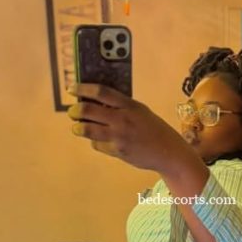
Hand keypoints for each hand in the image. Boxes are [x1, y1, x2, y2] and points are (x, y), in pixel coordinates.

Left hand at [67, 83, 192, 172]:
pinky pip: (98, 145)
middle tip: (72, 111)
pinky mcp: (117, 152)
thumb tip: (99, 103)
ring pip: (88, 130)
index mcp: (129, 105)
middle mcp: (122, 119)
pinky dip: (95, 141)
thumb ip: (122, 107)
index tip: (72, 88)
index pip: (101, 92)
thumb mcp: (141, 111)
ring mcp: (118, 137)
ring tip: (77, 128)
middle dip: (76, 111)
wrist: (169, 153)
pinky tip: (97, 140)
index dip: (83, 89)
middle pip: (89, 111)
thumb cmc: (155, 129)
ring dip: (79, 128)